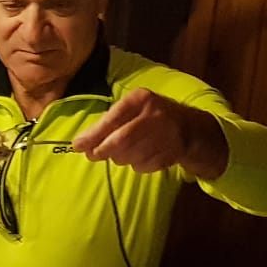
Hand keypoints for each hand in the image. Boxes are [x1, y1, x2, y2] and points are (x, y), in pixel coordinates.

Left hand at [69, 88, 227, 178]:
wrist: (189, 127)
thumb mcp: (132, 109)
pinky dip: (135, 165)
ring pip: (128, 156)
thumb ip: (107, 123)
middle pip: (120, 142)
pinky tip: (141, 155)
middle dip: (102, 151)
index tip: (77, 146)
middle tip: (94, 155)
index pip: (112, 120)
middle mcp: (154, 115)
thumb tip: (81, 143)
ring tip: (123, 151)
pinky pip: (141, 166)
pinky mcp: (170, 154)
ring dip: (119, 158)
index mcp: (141, 99)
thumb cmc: (150, 116)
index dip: (93, 135)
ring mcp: (165, 136)